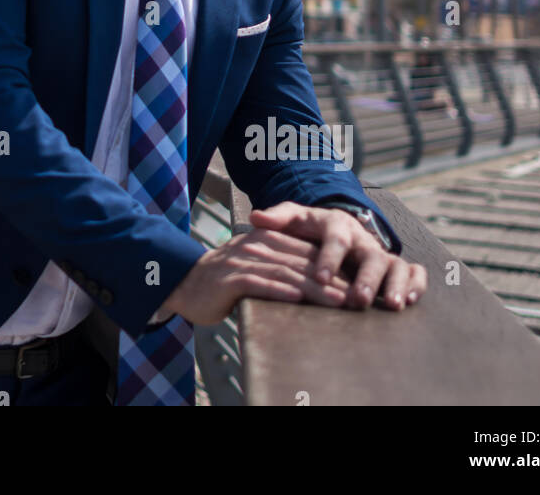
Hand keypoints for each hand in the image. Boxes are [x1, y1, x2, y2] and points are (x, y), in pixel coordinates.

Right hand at [158, 227, 353, 326]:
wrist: (183, 283)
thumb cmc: (224, 280)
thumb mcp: (255, 266)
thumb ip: (280, 267)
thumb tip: (317, 283)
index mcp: (266, 237)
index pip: (305, 251)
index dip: (332, 268)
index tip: (356, 285)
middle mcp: (256, 244)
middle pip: (301, 263)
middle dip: (332, 281)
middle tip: (356, 297)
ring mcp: (242, 260)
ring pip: (285, 273)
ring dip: (314, 288)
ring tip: (337, 302)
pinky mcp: (230, 278)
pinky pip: (259, 283)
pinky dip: (279, 290)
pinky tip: (297, 298)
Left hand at [248, 201, 426, 310]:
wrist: (333, 227)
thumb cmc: (309, 227)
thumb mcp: (293, 218)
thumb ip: (278, 217)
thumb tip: (257, 218)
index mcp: (337, 224)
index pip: (335, 238)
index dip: (329, 257)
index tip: (320, 277)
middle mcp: (362, 238)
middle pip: (371, 254)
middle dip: (367, 277)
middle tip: (359, 299)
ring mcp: (381, 252)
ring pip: (397, 264)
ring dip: (396, 283)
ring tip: (393, 305)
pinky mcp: (393, 266)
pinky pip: (414, 272)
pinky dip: (416, 284)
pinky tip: (410, 302)